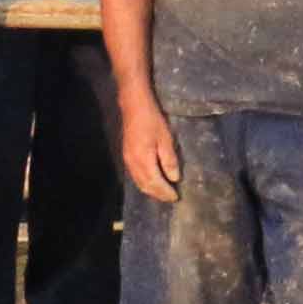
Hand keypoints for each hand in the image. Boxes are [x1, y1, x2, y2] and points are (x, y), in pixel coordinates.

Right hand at [116, 87, 182, 204]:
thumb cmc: (152, 120)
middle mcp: (133, 164)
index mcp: (143, 161)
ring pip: (139, 183)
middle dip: (158, 194)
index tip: (176, 197)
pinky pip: (135, 176)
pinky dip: (144, 183)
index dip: (165, 192)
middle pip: (145, 186)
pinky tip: (151, 181)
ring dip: (151, 190)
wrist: (133, 105)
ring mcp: (127, 160)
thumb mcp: (165, 139)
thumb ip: (169, 160)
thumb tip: (174, 179)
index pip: (155, 183)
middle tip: (171, 198)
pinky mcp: (126, 156)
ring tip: (163, 193)